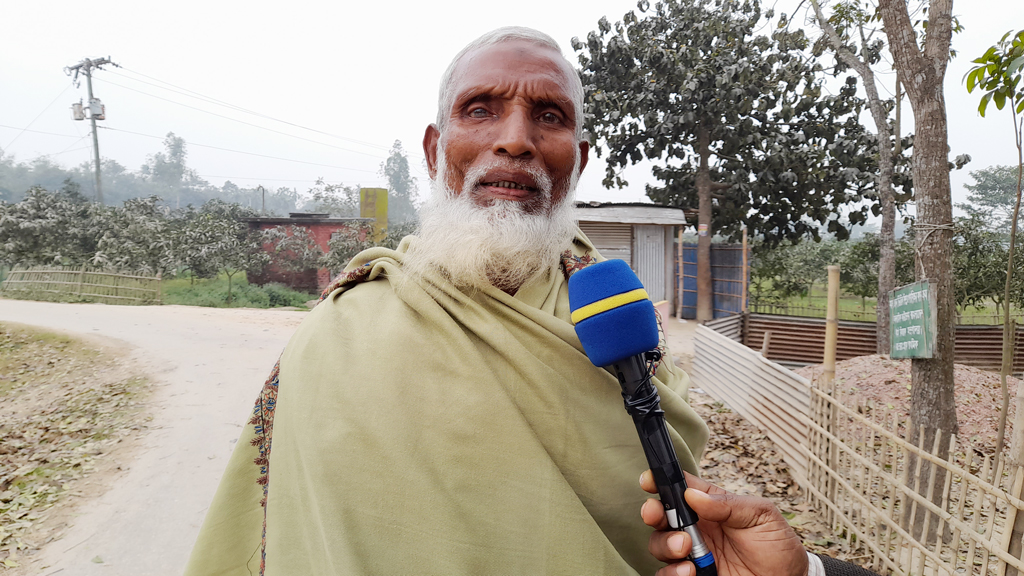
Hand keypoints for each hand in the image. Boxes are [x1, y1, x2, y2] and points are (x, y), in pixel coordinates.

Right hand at [640, 470, 807, 575]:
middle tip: (658, 515)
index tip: (649, 481)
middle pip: (661, 515)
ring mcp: (693, 554)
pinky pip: (667, 574)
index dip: (660, 481)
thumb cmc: (777, 546)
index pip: (679, 488)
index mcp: (710, 506)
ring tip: (684, 548)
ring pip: (659, 544)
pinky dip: (672, 572)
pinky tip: (690, 571)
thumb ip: (727, 504)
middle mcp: (696, 529)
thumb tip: (692, 495)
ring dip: (665, 544)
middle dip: (653, 512)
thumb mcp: (761, 515)